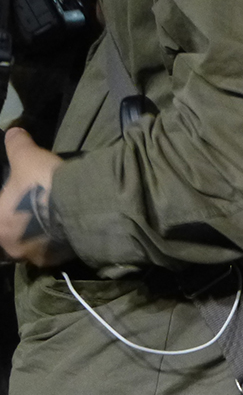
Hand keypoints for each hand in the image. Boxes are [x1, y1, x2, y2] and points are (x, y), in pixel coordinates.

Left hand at [0, 128, 72, 266]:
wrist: (82, 207)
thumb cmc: (43, 182)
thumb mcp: (27, 155)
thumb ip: (17, 144)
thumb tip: (13, 132)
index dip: (8, 204)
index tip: (20, 196)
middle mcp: (11, 243)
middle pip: (11, 233)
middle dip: (21, 223)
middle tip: (37, 210)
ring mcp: (34, 255)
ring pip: (32, 245)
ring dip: (40, 236)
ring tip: (55, 221)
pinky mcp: (57, 262)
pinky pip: (53, 252)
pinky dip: (58, 244)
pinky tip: (68, 230)